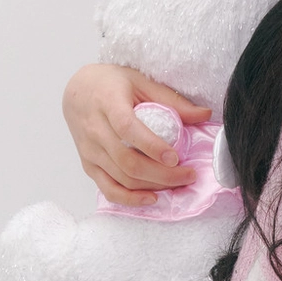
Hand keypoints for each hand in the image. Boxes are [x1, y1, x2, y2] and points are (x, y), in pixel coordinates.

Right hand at [62, 64, 212, 205]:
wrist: (76, 91)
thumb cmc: (110, 84)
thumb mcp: (141, 81)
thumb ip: (172, 100)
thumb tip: (205, 115)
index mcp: (108, 104)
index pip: (127, 128)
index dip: (152, 146)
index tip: (175, 157)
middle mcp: (95, 130)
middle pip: (127, 161)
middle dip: (162, 174)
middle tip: (189, 174)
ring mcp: (90, 151)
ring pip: (121, 178)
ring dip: (153, 186)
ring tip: (178, 184)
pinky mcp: (89, 165)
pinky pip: (108, 188)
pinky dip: (130, 198)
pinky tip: (152, 198)